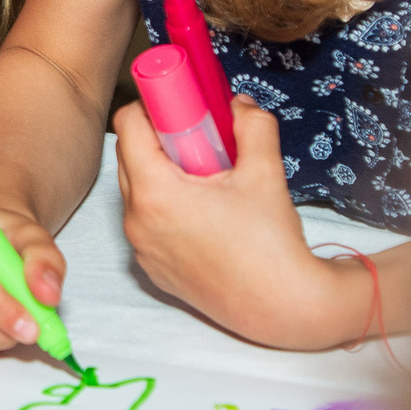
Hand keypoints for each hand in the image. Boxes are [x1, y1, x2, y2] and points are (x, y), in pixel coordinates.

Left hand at [113, 98, 366, 348]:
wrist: (283, 307)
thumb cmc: (271, 244)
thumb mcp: (265, 172)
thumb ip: (253, 126)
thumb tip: (239, 103)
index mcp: (155, 193)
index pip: (128, 126)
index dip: (152, 105)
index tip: (179, 102)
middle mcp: (137, 222)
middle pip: (128, 156)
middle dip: (158, 137)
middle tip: (197, 135)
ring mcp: (142, 249)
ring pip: (136, 191)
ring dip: (160, 172)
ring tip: (204, 176)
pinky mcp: (153, 269)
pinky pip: (147, 223)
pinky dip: (164, 208)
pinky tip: (202, 212)